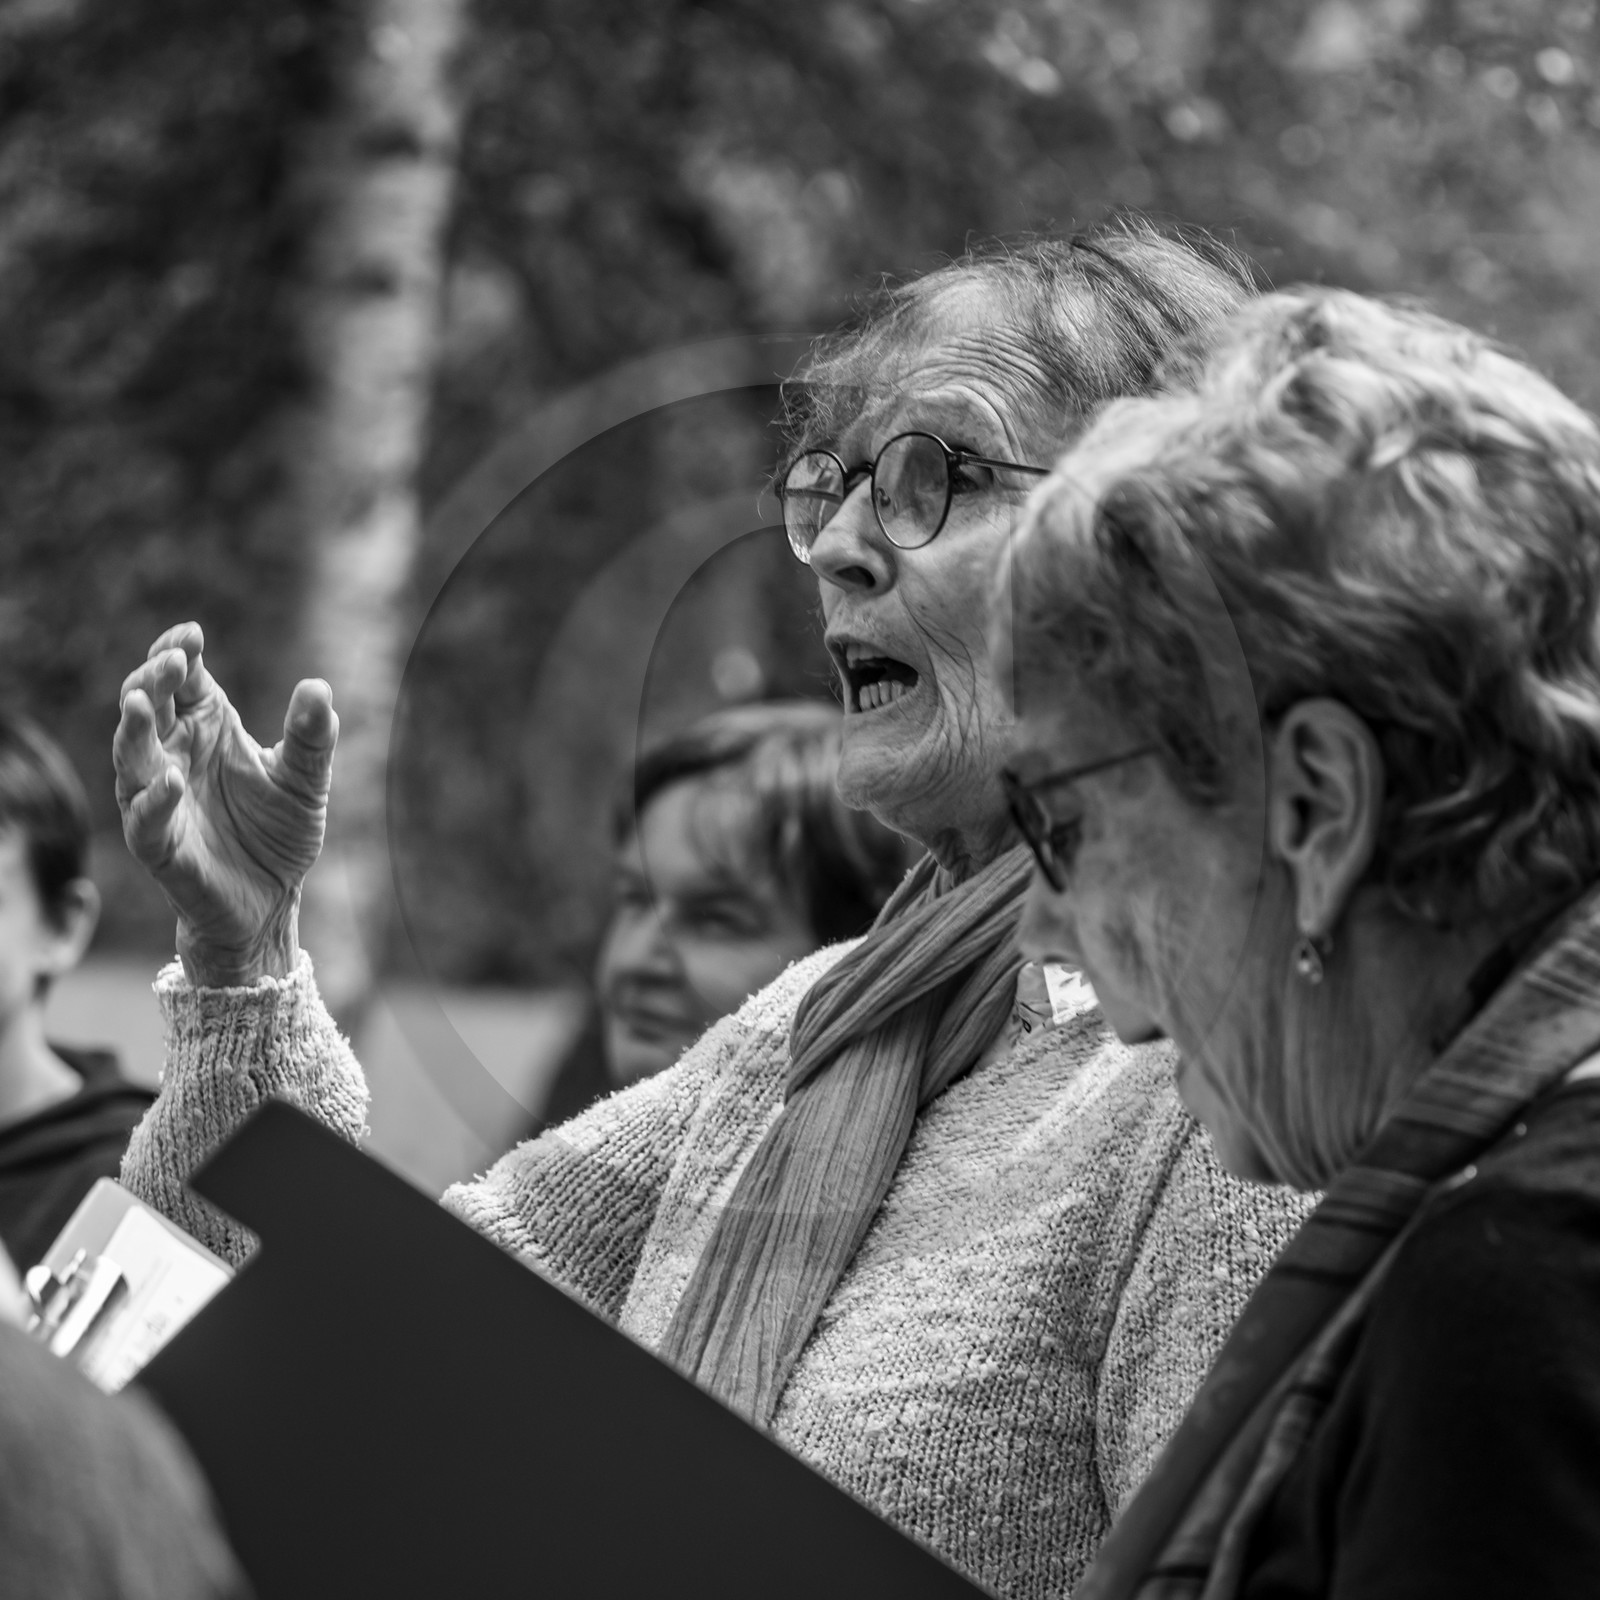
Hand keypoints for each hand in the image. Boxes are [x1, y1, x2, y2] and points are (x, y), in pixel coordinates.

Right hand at [114, 622, 338, 986]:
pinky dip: (154, 800)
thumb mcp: (306, 779)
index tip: (191, 634)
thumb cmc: (278, 832)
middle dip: (151, 680)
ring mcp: (159, 800)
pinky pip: (145, 821)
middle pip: (146, 706)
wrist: (272, 899)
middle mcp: (173, 756)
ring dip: (133, 730)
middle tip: (170, 661)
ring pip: (130, 758)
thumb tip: (318, 686)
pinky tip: (171, 781)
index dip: (177, 653)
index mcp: (205, 728)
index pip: (180, 679)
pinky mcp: (160, 846)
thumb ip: (312, 737)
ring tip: (143, 704)